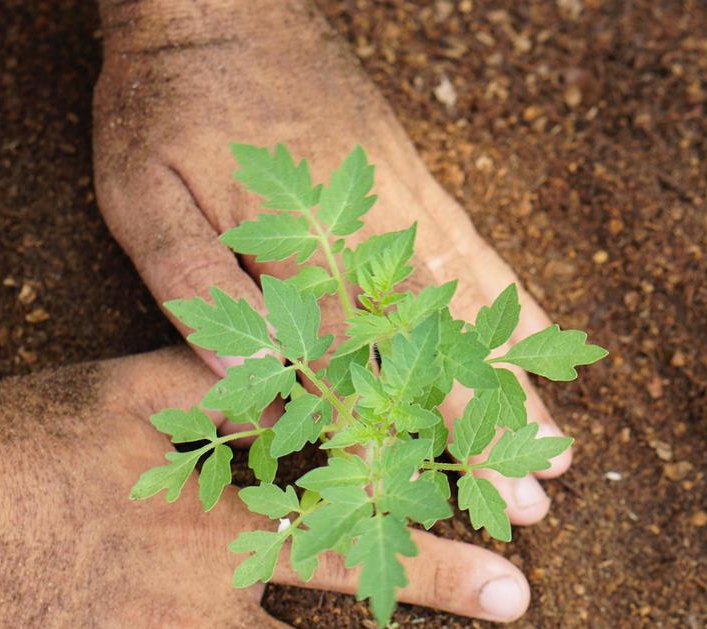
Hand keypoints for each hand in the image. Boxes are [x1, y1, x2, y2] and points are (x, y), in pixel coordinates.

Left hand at [93, 0, 572, 525]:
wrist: (219, 1)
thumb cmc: (167, 104)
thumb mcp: (146, 196)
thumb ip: (193, 287)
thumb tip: (247, 380)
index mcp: (302, 249)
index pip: (367, 364)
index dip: (412, 437)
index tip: (455, 495)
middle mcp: (372, 233)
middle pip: (443, 347)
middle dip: (488, 430)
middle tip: (536, 500)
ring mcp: (406, 204)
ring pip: (476, 308)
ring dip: (517, 383)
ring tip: (561, 445)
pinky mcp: (417, 181)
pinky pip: (479, 253)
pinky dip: (514, 305)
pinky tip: (544, 341)